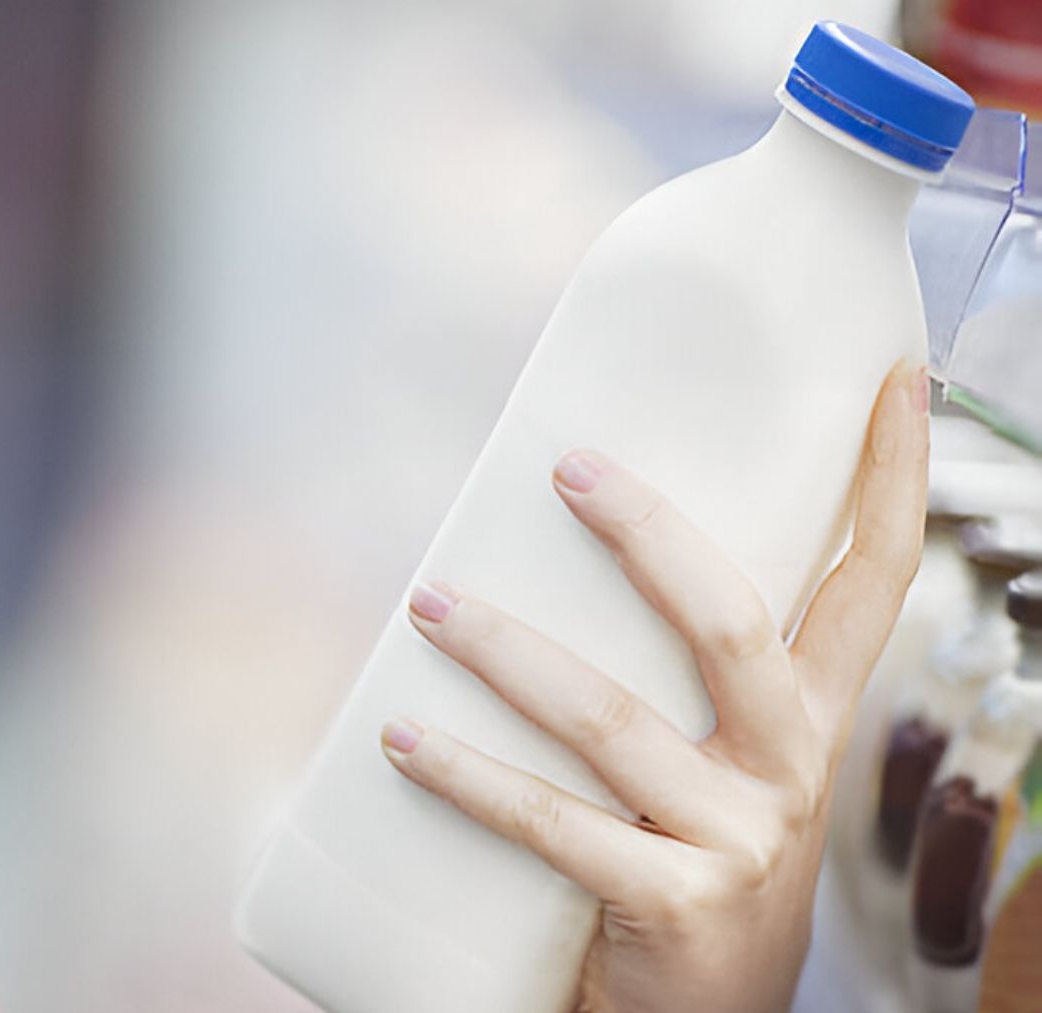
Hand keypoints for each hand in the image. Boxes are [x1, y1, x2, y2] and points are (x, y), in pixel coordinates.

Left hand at [379, 361, 928, 1012]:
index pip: (874, 580)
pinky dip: (465, 777)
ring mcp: (736, 837)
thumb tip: (576, 545)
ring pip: (610, 717)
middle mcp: (790, 767)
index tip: (895, 380)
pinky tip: (401, 741)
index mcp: (809, 716)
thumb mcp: (724, 764)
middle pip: (732, 621)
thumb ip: (688, 677)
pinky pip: (550, 823)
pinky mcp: (671, 901)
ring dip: (506, 650)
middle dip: (649, 535)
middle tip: (565, 469)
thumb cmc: (693, 859)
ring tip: (428, 602)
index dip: (896, 479)